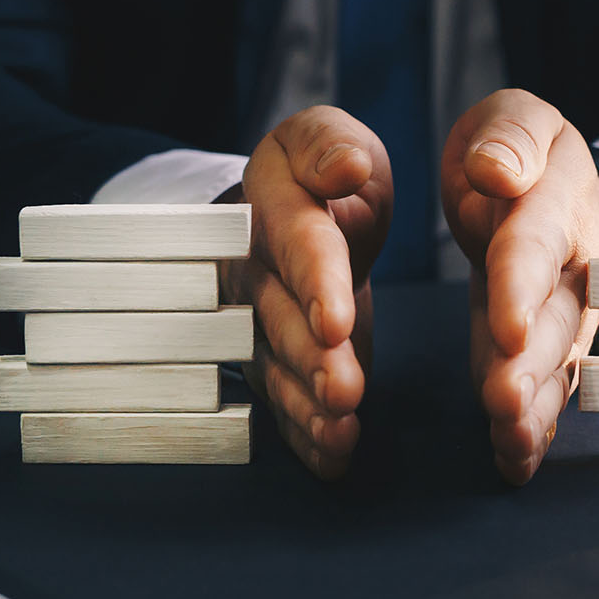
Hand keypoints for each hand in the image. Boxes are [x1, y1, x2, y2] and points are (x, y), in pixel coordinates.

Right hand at [221, 106, 391, 478]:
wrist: (289, 214)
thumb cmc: (319, 173)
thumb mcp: (327, 138)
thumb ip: (331, 145)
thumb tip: (344, 168)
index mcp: (272, 207)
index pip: (297, 244)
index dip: (315, 282)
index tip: (336, 321)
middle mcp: (254, 271)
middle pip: (280, 319)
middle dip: (310, 358)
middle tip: (343, 391)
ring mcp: (255, 325)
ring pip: (276, 369)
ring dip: (308, 407)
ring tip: (342, 432)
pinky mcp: (274, 364)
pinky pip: (282, 405)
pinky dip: (306, 438)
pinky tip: (334, 460)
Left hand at [441, 89, 598, 484]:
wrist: (547, 181)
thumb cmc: (517, 148)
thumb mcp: (514, 118)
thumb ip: (510, 138)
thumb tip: (497, 170)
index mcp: (556, 203)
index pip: (535, 246)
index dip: (521, 286)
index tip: (508, 328)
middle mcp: (574, 268)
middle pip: (555, 321)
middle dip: (531, 366)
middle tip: (505, 403)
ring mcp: (567, 314)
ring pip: (555, 367)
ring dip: (535, 409)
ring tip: (510, 445)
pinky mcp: (547, 350)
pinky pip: (544, 390)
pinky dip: (531, 429)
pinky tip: (513, 461)